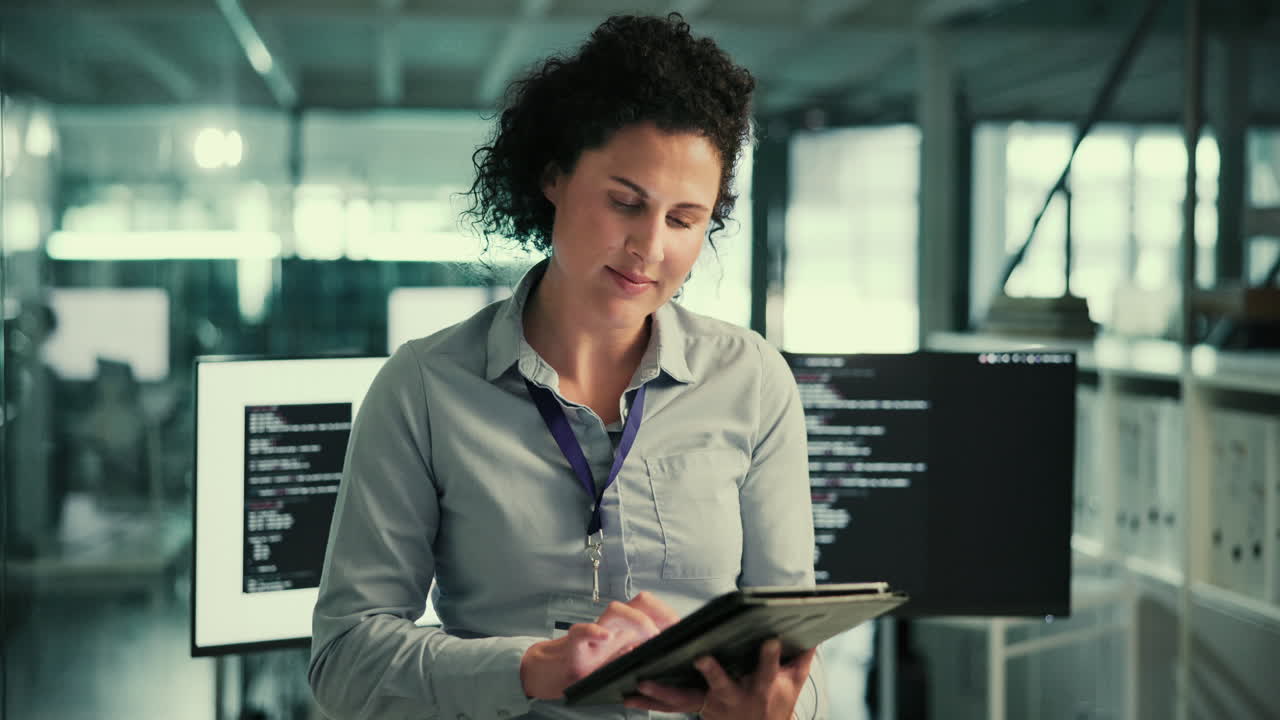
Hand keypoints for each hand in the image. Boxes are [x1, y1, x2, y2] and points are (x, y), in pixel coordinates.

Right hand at [520, 591, 680, 699]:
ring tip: (648, 634)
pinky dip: (593, 631)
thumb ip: (636, 658)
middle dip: (659, 611)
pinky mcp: (573, 644)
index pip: (651, 613)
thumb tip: (664, 657)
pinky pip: (582, 631)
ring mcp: (594, 633)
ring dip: (636, 619)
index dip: (668, 615)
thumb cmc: (586, 668)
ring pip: (615, 611)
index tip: (684, 628)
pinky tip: (604, 637)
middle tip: (672, 631)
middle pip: (639, 604)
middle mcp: (612, 627)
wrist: (549, 671)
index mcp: (626, 633)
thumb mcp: (617, 665)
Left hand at [624, 638, 815, 719]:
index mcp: (761, 688)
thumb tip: (812, 632)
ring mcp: (713, 706)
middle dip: (712, 673)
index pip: (767, 670)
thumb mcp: (794, 682)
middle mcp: (735, 698)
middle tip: (701, 658)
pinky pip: (670, 707)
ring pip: (685, 700)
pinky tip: (629, 694)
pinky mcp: (696, 710)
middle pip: (722, 685)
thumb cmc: (777, 703)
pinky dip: (650, 701)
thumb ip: (801, 657)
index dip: (769, 656)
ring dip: (661, 692)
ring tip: (640, 682)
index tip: (770, 639)